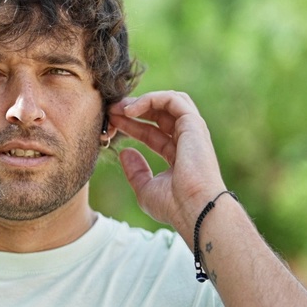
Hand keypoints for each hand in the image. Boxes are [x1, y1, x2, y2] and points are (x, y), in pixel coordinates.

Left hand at [108, 91, 228, 242]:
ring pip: (169, 102)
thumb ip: (136, 171)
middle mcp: (187, 140)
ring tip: (120, 108)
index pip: (151, 133)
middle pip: (159, 114)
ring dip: (142, 101)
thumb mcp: (146, 189)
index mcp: (178, 155)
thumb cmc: (174, 205)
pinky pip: (173, 100)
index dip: (131, 126)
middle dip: (134, 109)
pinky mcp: (194, 124)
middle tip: (111, 110)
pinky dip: (152, 99)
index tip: (111, 124)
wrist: (194, 208)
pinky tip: (131, 110)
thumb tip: (125, 152)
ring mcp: (192, 131)